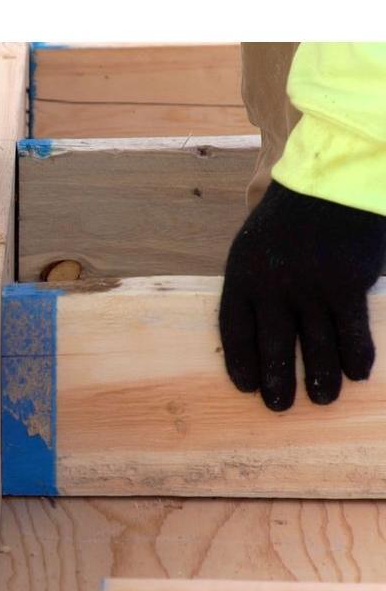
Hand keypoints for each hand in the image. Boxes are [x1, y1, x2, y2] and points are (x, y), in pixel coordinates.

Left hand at [220, 181, 385, 410]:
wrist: (330, 184)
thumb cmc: (288, 219)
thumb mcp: (253, 247)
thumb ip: (254, 286)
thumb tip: (260, 332)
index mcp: (242, 276)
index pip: (235, 331)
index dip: (240, 362)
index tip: (247, 386)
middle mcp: (273, 287)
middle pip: (273, 346)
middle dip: (277, 381)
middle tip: (280, 406)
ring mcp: (311, 288)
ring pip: (316, 346)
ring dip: (320, 377)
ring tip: (321, 399)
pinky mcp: (347, 285)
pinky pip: (351, 331)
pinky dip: (355, 356)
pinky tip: (356, 374)